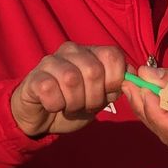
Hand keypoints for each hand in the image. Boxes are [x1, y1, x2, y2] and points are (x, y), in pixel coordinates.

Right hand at [9, 42, 127, 136]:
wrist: (41, 117)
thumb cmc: (74, 104)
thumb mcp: (100, 97)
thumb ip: (115, 86)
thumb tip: (133, 76)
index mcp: (92, 52)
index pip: (113, 55)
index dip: (115, 80)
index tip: (107, 94)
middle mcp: (72, 51)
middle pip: (94, 70)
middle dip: (94, 97)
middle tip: (86, 106)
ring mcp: (51, 61)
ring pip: (72, 80)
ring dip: (74, 103)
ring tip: (69, 106)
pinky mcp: (34, 77)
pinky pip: (50, 90)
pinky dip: (55, 105)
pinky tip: (53, 106)